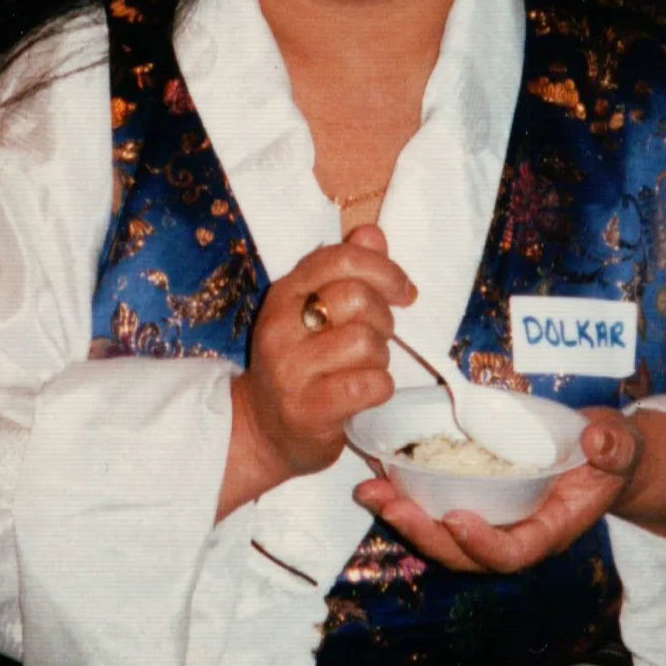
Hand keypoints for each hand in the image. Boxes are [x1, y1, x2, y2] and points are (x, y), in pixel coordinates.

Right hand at [219, 225, 417, 516]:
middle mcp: (280, 327)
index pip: (339, 259)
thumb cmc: (299, 364)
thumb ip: (344, 270)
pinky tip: (367, 392)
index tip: (404, 291)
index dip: (383, 269)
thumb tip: (373, 234)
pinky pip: (369, 386)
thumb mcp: (312, 311)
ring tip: (366, 367)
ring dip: (381, 357)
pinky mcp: (308, 410)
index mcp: (284, 294)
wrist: (261, 431)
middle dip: (384, 318)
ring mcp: (290, 370)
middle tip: (379, 337)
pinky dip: (380, 388)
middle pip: (357, 298)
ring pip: (365, 343)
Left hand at [355, 406, 649, 572]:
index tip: (457, 519)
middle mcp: (514, 534)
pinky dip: (405, 493)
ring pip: (440, 536)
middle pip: (463, 554)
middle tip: (391, 506)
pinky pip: (435, 506)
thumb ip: (614, 447)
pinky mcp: (474, 499)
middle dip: (424, 534)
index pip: (513, 553)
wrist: (599, 456)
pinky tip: (377, 471)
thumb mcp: (621, 446)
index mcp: (550, 530)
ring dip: (403, 517)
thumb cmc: (610, 454)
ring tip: (370, 492)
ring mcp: (490, 520)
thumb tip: (597, 442)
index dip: (483, 544)